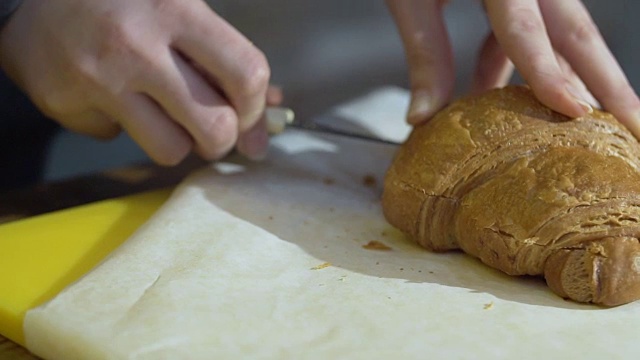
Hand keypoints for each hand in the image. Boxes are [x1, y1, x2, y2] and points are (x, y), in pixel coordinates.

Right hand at [0, 0, 274, 163]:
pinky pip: (121, 141)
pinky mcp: (70, 106)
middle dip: (222, 139)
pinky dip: (126, 129)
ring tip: (162, 115)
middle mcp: (139, 46)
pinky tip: (112, 99)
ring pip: (172, 150)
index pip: (246, 74)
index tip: (248, 115)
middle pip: (215, 127)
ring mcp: (101, 80)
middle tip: (212, 129)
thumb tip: (271, 108)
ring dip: (176, 142)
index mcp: (176, 11)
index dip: (255, 106)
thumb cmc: (123, 6)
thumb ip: (226, 57)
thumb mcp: (180, 12)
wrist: (32, 0)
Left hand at [386, 0, 639, 136]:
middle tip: (637, 126)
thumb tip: (422, 119)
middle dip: (609, 84)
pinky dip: (530, 66)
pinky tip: (514, 98)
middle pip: (576, 34)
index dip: (549, 73)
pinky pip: (536, 33)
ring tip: (598, 124)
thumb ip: (425, 54)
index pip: (525, 30)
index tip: (576, 110)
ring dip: (579, 80)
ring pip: (565, 37)